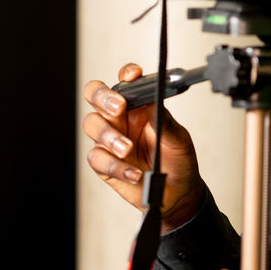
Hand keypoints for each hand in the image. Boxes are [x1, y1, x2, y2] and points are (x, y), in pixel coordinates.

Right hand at [83, 63, 204, 230]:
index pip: (126, 83)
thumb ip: (163, 121)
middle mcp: (121, 119)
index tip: (133, 75)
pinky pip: (97, 158)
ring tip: (128, 149)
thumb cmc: (178, 160)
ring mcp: (110, 140)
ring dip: (109, 136)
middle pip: (96, 96)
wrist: (177, 194)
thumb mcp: (178, 138)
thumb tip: (154, 100)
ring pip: (92, 124)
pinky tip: (133, 173)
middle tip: (118, 107)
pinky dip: (115, 166)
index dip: (126, 75)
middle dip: (103, 97)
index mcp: (139, 107)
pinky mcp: (104, 163)